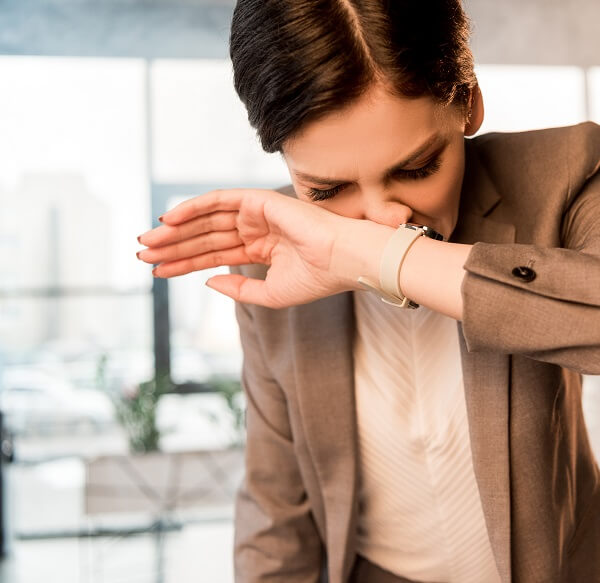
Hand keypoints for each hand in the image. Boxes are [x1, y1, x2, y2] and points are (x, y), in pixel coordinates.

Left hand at [136, 188, 357, 307]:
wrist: (342, 260)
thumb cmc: (317, 279)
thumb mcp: (271, 294)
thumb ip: (239, 289)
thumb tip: (208, 280)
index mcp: (262, 250)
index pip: (214, 255)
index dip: (185, 263)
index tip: (157, 271)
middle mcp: (256, 229)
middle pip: (204, 237)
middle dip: (173, 246)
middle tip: (142, 254)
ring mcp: (256, 214)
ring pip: (206, 221)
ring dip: (176, 230)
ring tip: (148, 242)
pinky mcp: (257, 200)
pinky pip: (217, 200)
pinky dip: (192, 207)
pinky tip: (169, 219)